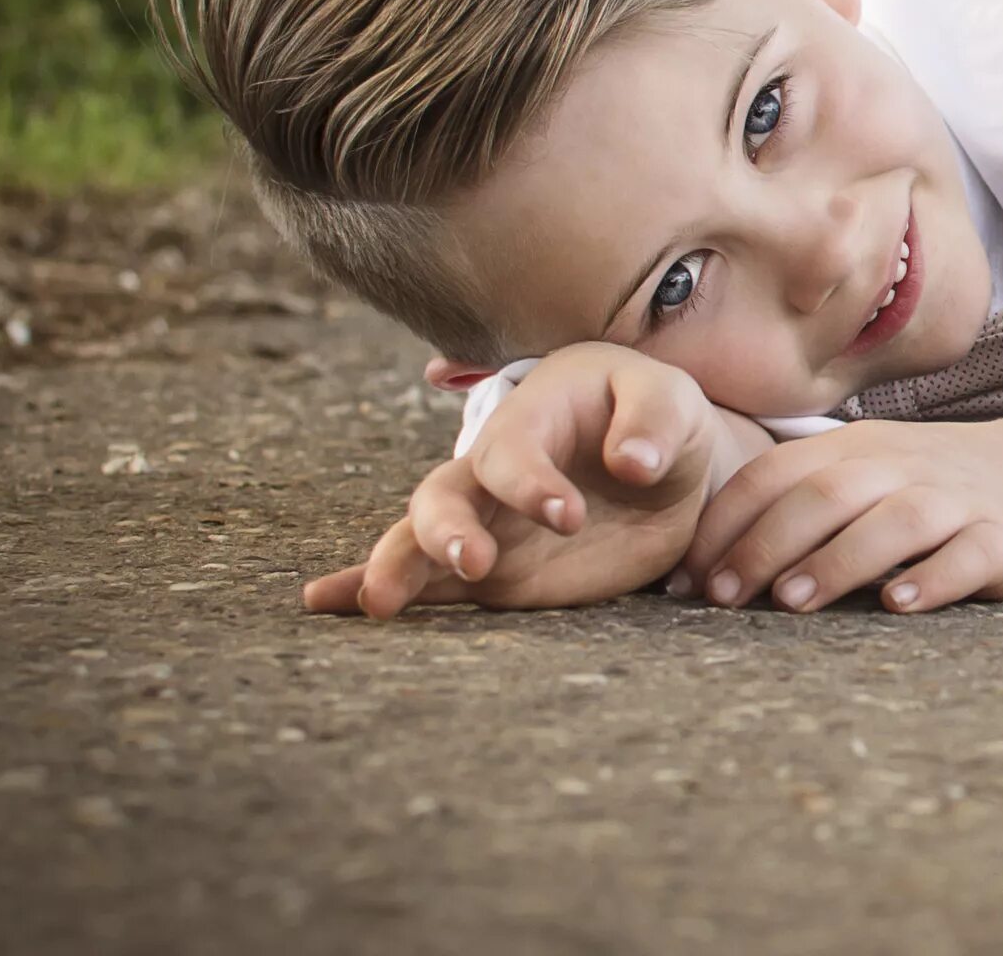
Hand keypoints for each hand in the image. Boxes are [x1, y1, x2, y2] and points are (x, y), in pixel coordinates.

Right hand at [303, 344, 718, 616]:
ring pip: (419, 539)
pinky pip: (431, 582)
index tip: (570, 517)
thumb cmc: (661, 417)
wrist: (662, 461)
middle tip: (474, 562)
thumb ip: (655, 422)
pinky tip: (329, 604)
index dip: (531, 484)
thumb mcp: (673, 399)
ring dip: (395, 567)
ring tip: (377, 603)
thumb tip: (633, 464)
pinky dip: (374, 587)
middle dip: (445, 530)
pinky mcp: (494, 570)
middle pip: (443, 494)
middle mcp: (494, 469)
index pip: (512, 452)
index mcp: (533, 417)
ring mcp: (487, 522)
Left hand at [677, 418, 1002, 614]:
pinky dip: (933, 577)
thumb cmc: (934, 489)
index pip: (779, 472)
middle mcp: (905, 467)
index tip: (689, 579)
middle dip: (768, 543)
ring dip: (840, 559)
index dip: (728, 522)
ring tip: (795, 602)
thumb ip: (799, 503)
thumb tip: (702, 566)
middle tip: (726, 597)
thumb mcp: (868, 475)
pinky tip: (899, 604)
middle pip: (829, 492)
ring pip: (896, 520)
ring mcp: (959, 500)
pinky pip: (969, 553)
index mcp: (859, 448)